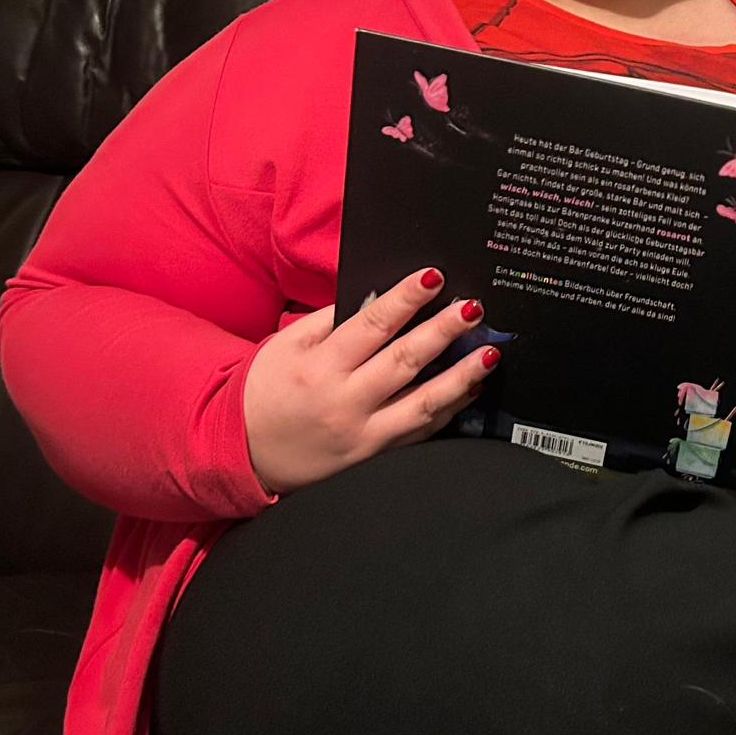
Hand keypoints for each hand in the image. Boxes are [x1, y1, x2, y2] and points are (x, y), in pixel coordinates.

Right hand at [243, 268, 499, 494]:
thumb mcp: (286, 347)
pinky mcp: (376, 458)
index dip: (406, 299)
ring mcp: (364, 435)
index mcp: (319, 366)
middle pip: (405, 361)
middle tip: (474, 308)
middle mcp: (344, 402)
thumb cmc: (267, 390)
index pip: (371, 324)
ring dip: (461, 377)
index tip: (435, 276)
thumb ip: (330, 322)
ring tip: (490, 353)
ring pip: (422, 403)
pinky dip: (449, 410)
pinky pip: (420, 432)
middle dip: (444, 332)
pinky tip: (471, 389)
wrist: (244, 452)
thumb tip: (377, 298)